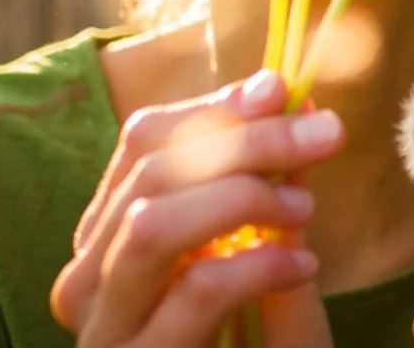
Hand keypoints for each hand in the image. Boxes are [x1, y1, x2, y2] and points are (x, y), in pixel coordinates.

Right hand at [50, 69, 341, 346]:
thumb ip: (272, 188)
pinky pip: (191, 293)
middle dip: (248, 140)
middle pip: (153, 173)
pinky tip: (300, 266)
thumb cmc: (254, 346)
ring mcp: (104, 330)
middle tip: (326, 136)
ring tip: (305, 213)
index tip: (285, 91)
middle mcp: (87, 281)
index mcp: (109, 240)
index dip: (217, 105)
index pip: (143, 142)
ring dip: (242, 197)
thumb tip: (291, 95)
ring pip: (152, 225)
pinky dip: (255, 265)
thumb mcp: (267, 258)